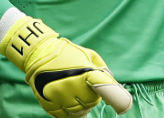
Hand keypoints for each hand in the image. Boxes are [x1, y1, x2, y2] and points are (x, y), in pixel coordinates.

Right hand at [0, 16, 132, 117]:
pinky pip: (65, 116)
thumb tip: (113, 87)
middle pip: (92, 104)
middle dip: (92, 97)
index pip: (106, 88)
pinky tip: (65, 98)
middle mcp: (74, 87)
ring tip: (74, 91)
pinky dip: (68, 110)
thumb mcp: (89, 56)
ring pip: (79, 112)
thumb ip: (104, 72)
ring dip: (81, 105)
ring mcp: (60, 97)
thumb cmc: (68, 53)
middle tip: (83, 85)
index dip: (117, 99)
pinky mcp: (49, 104)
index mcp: (87, 73)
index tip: (124, 107)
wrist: (39, 53)